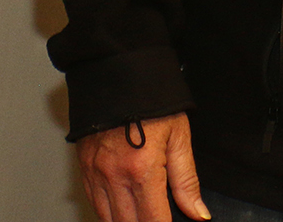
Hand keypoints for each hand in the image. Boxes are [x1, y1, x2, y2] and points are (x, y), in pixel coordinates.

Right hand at [76, 112, 208, 221]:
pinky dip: (108, 214)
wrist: (118, 74)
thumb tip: (198, 213)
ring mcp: (95, 174)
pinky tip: (121, 213)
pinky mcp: (84, 168)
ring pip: (108, 219)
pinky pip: (94, 204)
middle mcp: (114, 176)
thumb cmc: (152, 102)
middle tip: (156, 219)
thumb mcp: (179, 138)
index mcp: (142, 169)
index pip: (153, 221)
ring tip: (141, 217)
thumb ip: (187, 181)